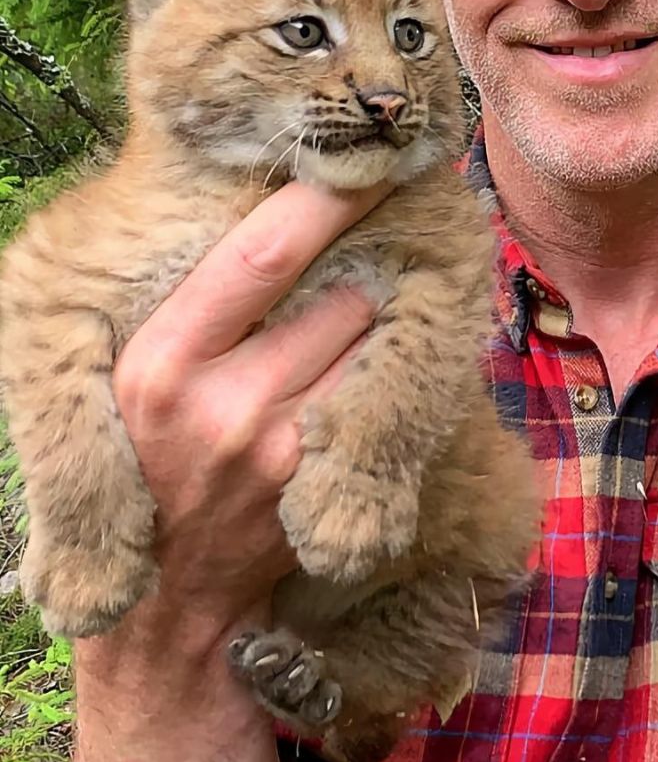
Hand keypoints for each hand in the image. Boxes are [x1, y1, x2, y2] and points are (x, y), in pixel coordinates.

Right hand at [74, 179, 387, 761]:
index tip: (361, 160)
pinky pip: (382, 395)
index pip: (255, 258)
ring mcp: (282, 446)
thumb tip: (276, 224)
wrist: (169, 602)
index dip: (318, 203)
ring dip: (394, 301)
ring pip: (371, 340)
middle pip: (336, 293)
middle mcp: (223, 401)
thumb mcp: (138, 379)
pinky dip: (401, 359)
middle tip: (405, 205)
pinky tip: (410, 336)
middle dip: (373, 250)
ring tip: (414, 263)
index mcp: (158, 361)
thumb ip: (197, 312)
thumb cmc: (149, 463)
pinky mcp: (324, 480)